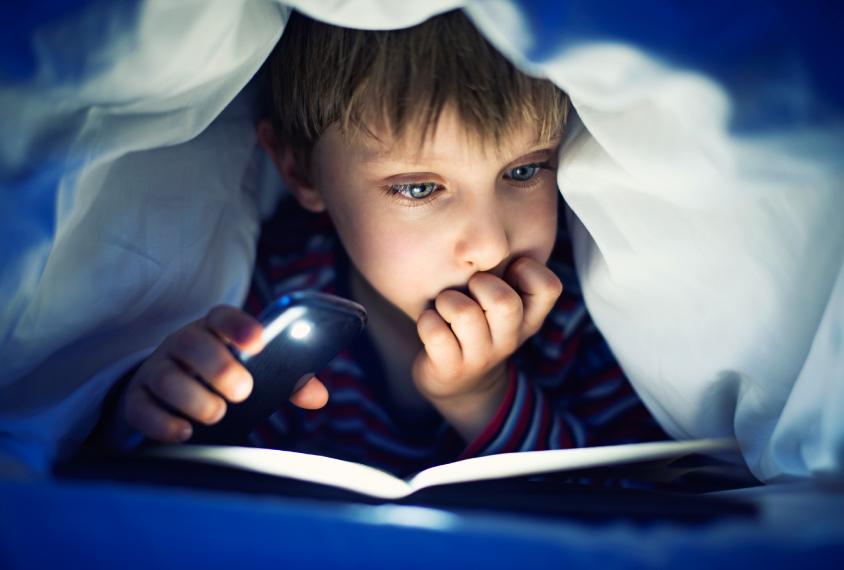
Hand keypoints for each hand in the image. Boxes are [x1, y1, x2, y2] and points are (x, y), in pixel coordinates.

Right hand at [123, 305, 327, 442]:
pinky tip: (184, 432)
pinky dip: (161, 422)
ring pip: (163, 376)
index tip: (259, 342)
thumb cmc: (222, 375)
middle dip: (217, 365)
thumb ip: (288, 381)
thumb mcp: (254, 371)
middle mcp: (181, 344)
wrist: (168, 388)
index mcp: (213, 331)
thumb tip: (318, 396)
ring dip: (192, 397)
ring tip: (217, 414)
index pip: (222, 317)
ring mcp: (157, 369)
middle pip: (191, 342)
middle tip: (242, 390)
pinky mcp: (138, 399)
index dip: (240, 326)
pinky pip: (140, 408)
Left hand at [413, 258, 561, 441]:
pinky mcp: (450, 368)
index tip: (506, 271)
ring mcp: (481, 356)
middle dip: (480, 283)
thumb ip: (506, 274)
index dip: (527, 269)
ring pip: (465, 314)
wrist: (458, 382)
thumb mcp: (502, 306)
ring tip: (444, 306)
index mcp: (529, 318)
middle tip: (468, 287)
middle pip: (505, 302)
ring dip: (447, 301)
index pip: (549, 287)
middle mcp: (509, 338)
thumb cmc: (479, 327)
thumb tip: (491, 231)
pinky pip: (436, 334)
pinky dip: (427, 321)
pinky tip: (430, 321)